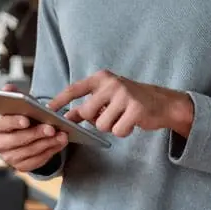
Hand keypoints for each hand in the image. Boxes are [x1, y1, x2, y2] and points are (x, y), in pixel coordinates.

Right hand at [0, 85, 68, 171]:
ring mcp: (10, 157)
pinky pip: (37, 161)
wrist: (29, 134)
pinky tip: (60, 143)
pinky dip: (50, 151)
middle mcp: (0, 144)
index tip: (26, 120)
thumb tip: (7, 88)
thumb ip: (14, 95)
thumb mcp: (21, 104)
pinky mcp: (22, 166)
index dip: (14, 122)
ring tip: (62, 135)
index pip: (2, 124)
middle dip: (36, 134)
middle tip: (51, 128)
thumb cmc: (25, 116)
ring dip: (47, 143)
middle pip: (18, 140)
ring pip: (30, 151)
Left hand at [47, 70, 193, 137]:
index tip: (48, 110)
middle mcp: (112, 83)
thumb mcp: (107, 97)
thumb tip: (68, 116)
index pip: (75, 88)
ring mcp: (124, 95)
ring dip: (111, 127)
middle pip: (87, 112)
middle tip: (109, 115)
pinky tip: (131, 122)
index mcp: (102, 78)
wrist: (162, 102)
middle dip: (95, 120)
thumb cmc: (130, 100)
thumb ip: (88, 105)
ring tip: (122, 117)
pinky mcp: (136, 109)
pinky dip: (124, 131)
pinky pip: (118, 131)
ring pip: (102, 125)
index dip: (60, 100)